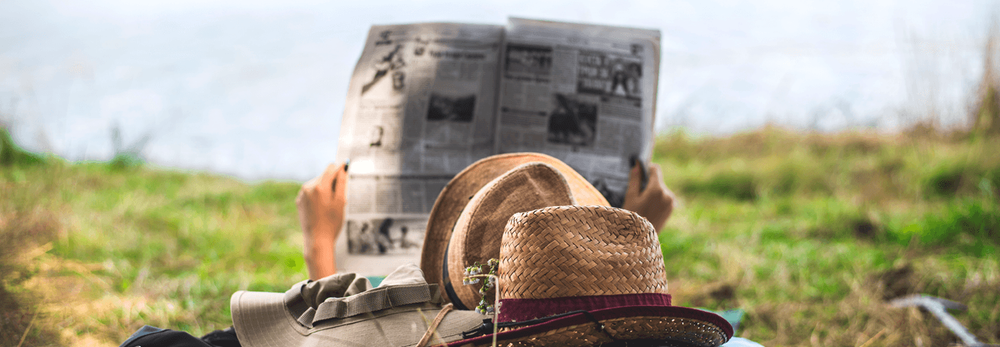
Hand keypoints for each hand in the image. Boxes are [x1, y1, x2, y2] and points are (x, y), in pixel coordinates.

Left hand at [296, 162, 347, 279]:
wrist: (317, 240)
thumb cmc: (332, 223)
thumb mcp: (341, 202)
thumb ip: (342, 182)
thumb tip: (343, 167)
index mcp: (320, 186)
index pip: (331, 168)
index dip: (340, 170)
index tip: (346, 173)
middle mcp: (308, 187)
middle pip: (324, 176)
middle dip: (332, 184)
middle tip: (338, 201)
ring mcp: (302, 194)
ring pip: (317, 184)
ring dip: (325, 190)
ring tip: (329, 207)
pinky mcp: (299, 201)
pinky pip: (310, 193)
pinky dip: (317, 197)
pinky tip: (320, 210)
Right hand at [622, 162, 674, 231]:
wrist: (641, 239)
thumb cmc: (632, 216)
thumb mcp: (630, 197)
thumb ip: (635, 179)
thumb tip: (637, 165)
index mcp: (657, 189)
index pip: (655, 169)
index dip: (647, 168)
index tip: (639, 172)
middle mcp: (667, 194)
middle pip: (658, 180)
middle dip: (648, 183)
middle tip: (637, 194)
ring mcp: (671, 202)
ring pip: (660, 189)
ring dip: (652, 191)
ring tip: (643, 204)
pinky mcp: (671, 208)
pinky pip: (664, 197)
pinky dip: (656, 199)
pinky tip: (648, 208)